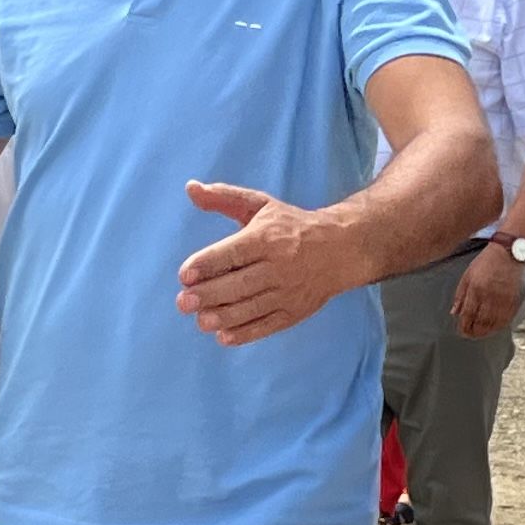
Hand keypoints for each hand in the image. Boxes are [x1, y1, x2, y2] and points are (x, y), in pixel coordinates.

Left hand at [175, 181, 357, 345]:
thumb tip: (190, 187)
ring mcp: (288, 291)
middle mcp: (279, 265)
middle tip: (183, 302)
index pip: (234, 252)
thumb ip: (224, 197)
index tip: (184, 275)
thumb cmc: (291, 226)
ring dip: (224, 317)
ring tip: (201, 321)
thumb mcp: (260, 205)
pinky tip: (224, 337)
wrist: (341, 249)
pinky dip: (246, 333)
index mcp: (267, 238)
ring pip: (252, 307)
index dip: (208, 264)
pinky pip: (268, 325)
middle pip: (241, 283)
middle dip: (210, 294)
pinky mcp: (294, 312)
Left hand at [451, 242, 524, 340]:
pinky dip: (499, 326)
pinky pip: (506, 319)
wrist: (508, 253)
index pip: (468, 314)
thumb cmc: (487, 262)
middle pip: (481, 322)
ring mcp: (503, 299)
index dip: (464, 326)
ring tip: (480, 333)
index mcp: (476, 289)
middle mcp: (490, 296)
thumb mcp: (468, 275)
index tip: (461, 331)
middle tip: (470, 335)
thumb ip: (460, 295)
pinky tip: (493, 328)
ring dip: (486, 331)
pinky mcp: (514, 300)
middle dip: (474, 332)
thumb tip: (455, 312)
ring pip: (494, 323)